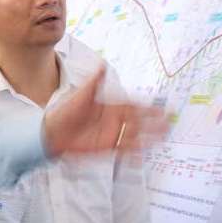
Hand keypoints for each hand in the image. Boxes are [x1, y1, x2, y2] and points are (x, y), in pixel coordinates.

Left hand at [42, 72, 164, 158]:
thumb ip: (94, 82)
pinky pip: (123, 150)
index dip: (149, 107)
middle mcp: (114, 120)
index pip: (134, 106)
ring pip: (135, 136)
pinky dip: (133, 154)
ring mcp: (111, 134)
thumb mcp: (81, 95)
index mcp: (111, 106)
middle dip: (154, 122)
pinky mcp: (105, 147)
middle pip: (139, 121)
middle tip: (169, 122)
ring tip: (163, 138)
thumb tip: (101, 65)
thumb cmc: (65, 112)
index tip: (162, 108)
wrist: (52, 132)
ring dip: (149, 137)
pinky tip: (143, 158)